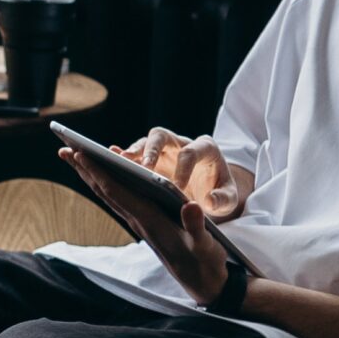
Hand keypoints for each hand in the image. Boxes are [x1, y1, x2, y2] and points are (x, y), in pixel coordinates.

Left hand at [60, 146, 234, 307]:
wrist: (202, 281)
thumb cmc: (204, 260)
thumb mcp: (205, 244)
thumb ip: (197, 225)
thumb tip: (191, 205)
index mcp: (150, 220)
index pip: (117, 193)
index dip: (98, 173)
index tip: (80, 154)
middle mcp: (139, 220)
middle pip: (105, 191)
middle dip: (85, 170)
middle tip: (63, 149)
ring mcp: (139, 222)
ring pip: (108, 195)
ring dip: (90, 176)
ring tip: (73, 156)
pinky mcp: (143, 223)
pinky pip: (119, 199)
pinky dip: (106, 184)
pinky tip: (100, 175)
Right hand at [127, 127, 245, 220]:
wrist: (210, 192)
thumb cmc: (219, 194)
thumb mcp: (229, 200)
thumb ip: (223, 200)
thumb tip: (208, 201)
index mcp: (205, 149)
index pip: (190, 153)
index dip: (182, 169)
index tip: (177, 188)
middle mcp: (181, 144)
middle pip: (162, 136)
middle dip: (151, 150)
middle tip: (144, 168)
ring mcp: (164, 151)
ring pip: (145, 142)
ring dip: (133, 152)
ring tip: (121, 162)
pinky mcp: (150, 159)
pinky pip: (134, 154)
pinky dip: (122, 157)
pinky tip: (110, 161)